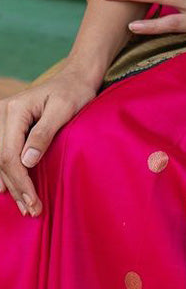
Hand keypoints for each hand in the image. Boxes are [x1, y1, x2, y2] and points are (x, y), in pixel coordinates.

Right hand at [0, 61, 99, 216]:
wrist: (75, 78)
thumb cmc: (73, 92)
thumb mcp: (64, 109)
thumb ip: (44, 133)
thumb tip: (27, 161)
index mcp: (15, 109)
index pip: (9, 154)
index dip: (20, 181)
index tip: (33, 202)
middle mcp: (3, 113)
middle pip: (1, 160)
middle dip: (16, 187)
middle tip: (32, 210)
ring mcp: (3, 120)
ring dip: (11, 184)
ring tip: (25, 206)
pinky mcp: (8, 127)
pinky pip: (2, 154)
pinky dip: (8, 174)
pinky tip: (13, 190)